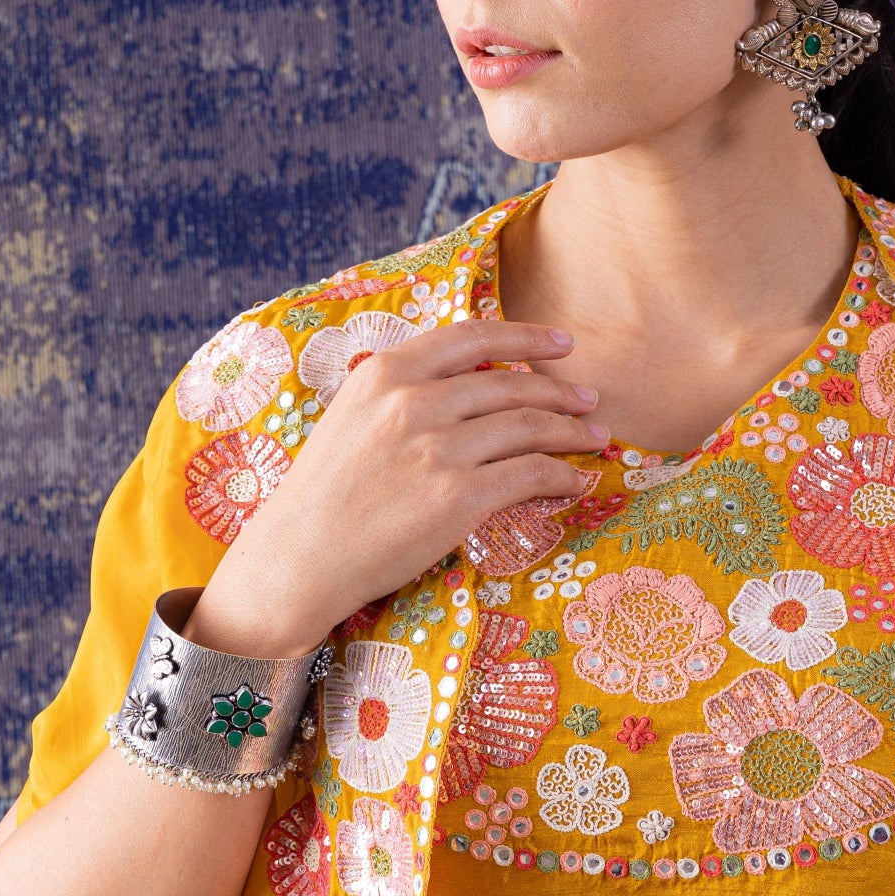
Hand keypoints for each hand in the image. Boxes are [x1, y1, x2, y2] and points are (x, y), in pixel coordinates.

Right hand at [187, 319, 607, 655]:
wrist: (298, 559)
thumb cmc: (323, 495)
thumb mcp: (350, 418)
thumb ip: (402, 392)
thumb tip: (464, 384)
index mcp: (386, 373)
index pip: (472, 337)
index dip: (526, 336)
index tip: (562, 344)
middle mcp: (414, 401)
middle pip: (510, 385)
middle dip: (560, 392)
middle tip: (589, 399)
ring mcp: (438, 449)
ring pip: (529, 427)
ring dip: (571, 431)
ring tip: (595, 436)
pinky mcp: (458, 497)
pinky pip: (530, 475)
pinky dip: (562, 476)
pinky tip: (576, 481)